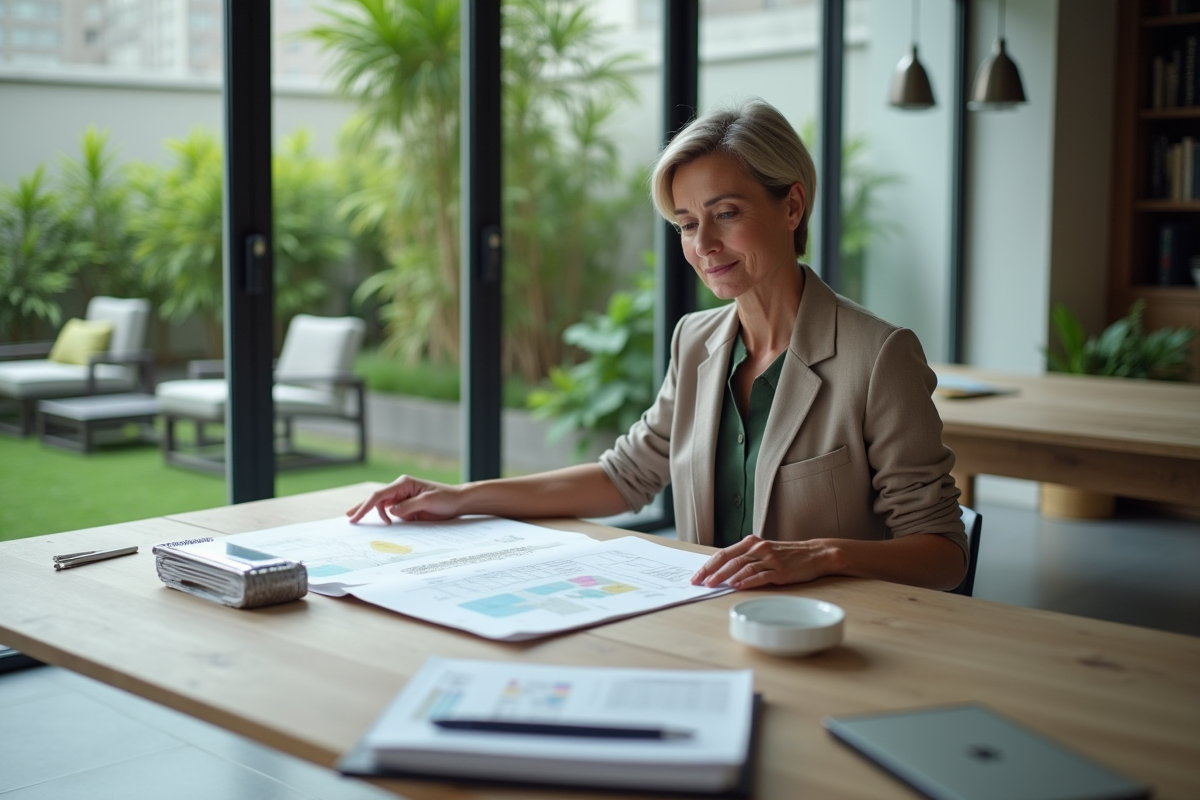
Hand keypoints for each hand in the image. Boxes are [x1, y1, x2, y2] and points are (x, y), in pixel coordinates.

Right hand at [345, 476, 464, 523]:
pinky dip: (386, 520)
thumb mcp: (428, 501)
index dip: (365, 506)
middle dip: (362, 508)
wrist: (459, 502)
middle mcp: (400, 490)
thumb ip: (408, 506)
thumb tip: (390, 511)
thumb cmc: (446, 498)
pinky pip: (392, 514)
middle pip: (376, 499)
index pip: (379, 495)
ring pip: (382, 507)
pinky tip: (382, 526)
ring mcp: (403, 499)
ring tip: (368, 524)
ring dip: (376, 516)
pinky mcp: (407, 508)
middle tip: (349, 517)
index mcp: (403, 484)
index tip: (355, 516)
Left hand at [690, 535, 838, 589]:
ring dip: (725, 577)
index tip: (696, 576)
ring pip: (742, 566)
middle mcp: (759, 548)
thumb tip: (721, 573)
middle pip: (729, 559)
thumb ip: (745, 558)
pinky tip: (737, 585)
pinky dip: (747, 581)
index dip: (708, 565)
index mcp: (751, 543)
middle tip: (699, 582)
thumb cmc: (787, 555)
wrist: (815, 554)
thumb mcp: (764, 552)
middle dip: (711, 572)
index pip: (723, 553)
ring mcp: (770, 559)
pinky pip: (760, 575)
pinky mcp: (780, 570)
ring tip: (713, 585)